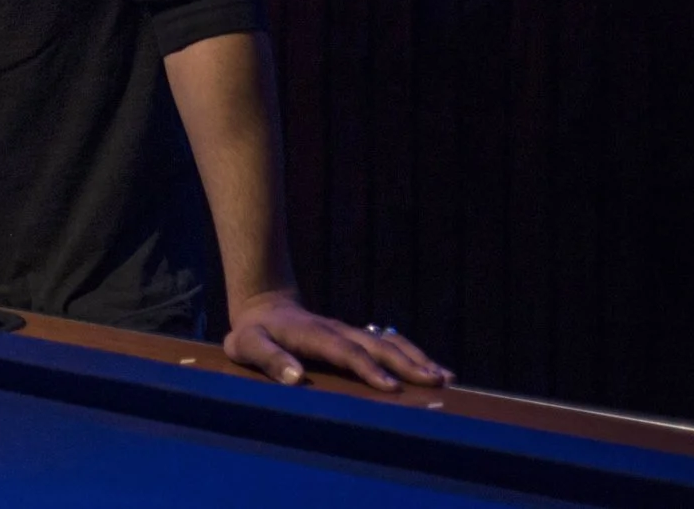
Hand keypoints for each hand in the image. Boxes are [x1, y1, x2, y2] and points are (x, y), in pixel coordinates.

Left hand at [223, 291, 451, 391]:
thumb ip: (269, 359)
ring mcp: (349, 331)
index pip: (346, 352)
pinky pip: (388, 344)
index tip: (391, 388)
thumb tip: (295, 378)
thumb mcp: (248, 345)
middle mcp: (338, 330)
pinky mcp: (355, 337)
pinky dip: (411, 354)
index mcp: (314, 334)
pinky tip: (432, 368)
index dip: (368, 368)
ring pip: (388, 342)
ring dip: (416, 358)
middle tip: (436, 381)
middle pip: (377, 345)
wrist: (263, 305)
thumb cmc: (253, 332)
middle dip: (407, 363)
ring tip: (445, 376)